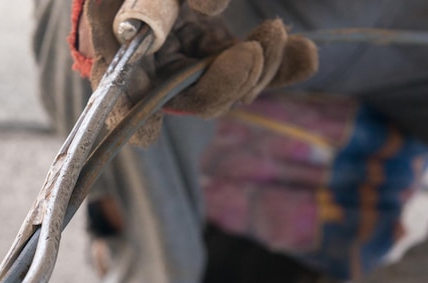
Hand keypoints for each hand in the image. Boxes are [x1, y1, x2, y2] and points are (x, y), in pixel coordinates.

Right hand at [70, 0, 317, 144]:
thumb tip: (211, 5)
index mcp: (123, 59)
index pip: (127, 105)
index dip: (139, 121)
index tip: (153, 126)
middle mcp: (159, 73)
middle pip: (195, 101)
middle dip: (229, 83)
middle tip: (251, 51)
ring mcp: (194, 65)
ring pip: (232, 88)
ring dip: (262, 69)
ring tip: (276, 32)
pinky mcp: (221, 52)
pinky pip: (253, 68)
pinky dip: (282, 64)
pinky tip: (304, 53)